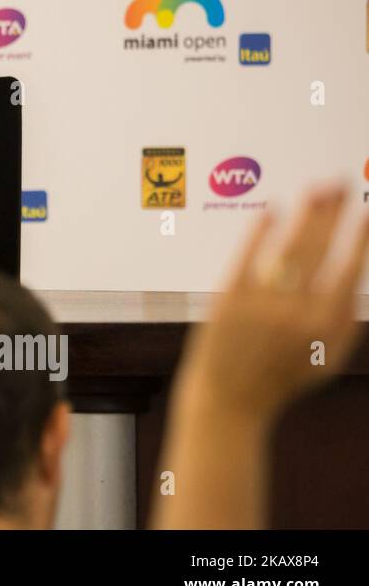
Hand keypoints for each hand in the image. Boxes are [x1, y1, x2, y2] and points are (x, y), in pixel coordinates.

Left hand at [175, 184, 368, 426]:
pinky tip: (272, 209)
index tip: (366, 213)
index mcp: (326, 329)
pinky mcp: (229, 300)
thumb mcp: (326, 361)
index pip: (348, 271)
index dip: (359, 239)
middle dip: (332, 214)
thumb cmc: (281, 378)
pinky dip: (261, 231)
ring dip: (306, 214)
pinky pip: (248, 256)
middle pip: (318, 251)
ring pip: (287, 248)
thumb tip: (357, 274)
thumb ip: (346, 321)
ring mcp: (261, 305)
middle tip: (339, 184)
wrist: (229, 401)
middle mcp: (296, 315)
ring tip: (316, 190)